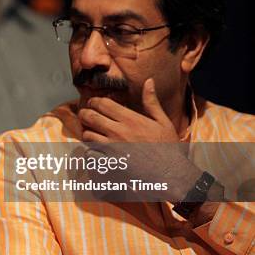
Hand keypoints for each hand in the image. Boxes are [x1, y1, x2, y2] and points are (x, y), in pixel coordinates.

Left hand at [77, 78, 199, 200]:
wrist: (169, 173)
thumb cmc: (167, 147)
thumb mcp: (163, 122)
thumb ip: (151, 102)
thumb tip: (148, 81)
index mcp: (131, 119)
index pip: (103, 103)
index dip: (94, 101)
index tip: (93, 103)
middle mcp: (119, 131)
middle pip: (90, 116)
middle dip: (84, 113)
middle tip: (85, 115)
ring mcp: (113, 147)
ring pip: (87, 134)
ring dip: (86, 132)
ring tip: (91, 132)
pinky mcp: (110, 162)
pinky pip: (90, 153)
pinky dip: (89, 150)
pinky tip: (95, 150)